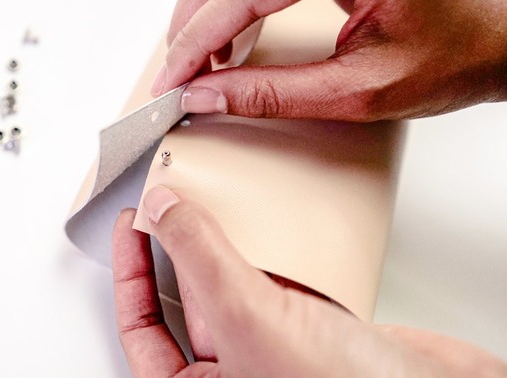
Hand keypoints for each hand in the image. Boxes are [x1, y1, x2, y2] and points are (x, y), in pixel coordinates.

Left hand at [112, 186, 506, 377]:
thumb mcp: (250, 324)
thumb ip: (201, 259)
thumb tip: (163, 211)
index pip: (140, 330)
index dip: (130, 272)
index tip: (132, 223)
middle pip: (189, 304)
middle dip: (181, 250)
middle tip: (173, 200)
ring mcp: (278, 365)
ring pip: (238, 292)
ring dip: (230, 248)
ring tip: (217, 203)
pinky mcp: (322, 343)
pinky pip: (283, 289)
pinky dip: (277, 256)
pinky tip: (271, 225)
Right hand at [152, 0, 506, 120]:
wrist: (496, 41)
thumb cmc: (453, 57)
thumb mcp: (358, 90)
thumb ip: (275, 94)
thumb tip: (210, 98)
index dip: (197, 42)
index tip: (173, 81)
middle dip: (193, 28)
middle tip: (179, 79)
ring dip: (208, 18)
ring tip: (200, 68)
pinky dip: (234, 9)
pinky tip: (229, 42)